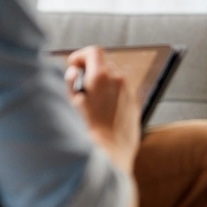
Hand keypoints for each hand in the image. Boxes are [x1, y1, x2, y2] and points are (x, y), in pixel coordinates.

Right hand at [64, 46, 140, 172]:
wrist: (110, 155)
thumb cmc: (87, 133)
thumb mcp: (71, 105)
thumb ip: (71, 83)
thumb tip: (74, 72)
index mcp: (102, 77)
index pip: (94, 51)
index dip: (81, 55)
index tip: (74, 65)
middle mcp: (118, 80)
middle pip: (105, 62)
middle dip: (91, 69)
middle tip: (79, 84)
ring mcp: (129, 92)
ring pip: (114, 77)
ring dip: (102, 82)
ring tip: (90, 99)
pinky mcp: (134, 104)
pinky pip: (122, 91)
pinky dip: (112, 93)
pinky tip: (102, 109)